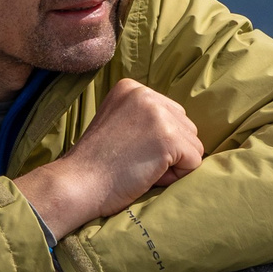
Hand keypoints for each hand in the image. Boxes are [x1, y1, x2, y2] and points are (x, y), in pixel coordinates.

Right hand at [13, 78, 202, 239]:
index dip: (156, 141)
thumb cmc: (96, 165)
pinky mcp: (169, 138)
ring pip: (193, 145)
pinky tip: (148, 175)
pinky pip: (195, 161)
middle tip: (134, 161)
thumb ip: (144, 117)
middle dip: (169, 151)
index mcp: (131, 88)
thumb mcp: (117, 123)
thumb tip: (183, 126)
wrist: (77, 184)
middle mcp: (146, 94)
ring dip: (173, 164)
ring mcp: (158, 114)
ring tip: (140, 167)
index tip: (126, 149)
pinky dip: (177, 176)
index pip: (171, 114)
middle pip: (186, 127)